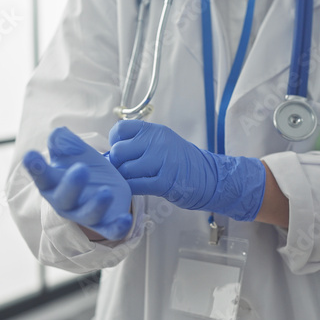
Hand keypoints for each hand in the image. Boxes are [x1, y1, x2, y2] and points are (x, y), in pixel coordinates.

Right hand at [23, 127, 132, 240]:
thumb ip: (64, 142)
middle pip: (64, 198)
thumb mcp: (73, 152)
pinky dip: (118, 227)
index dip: (36, 168)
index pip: (42, 176)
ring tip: (106, 191)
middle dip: (72, 185)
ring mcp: (85, 215)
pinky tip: (126, 218)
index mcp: (53, 183)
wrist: (104, 185)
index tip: (31, 155)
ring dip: (96, 205)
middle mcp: (66, 202)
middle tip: (81, 168)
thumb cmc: (83, 166)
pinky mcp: (106, 223)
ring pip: (88, 215)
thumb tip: (58, 133)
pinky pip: (111, 230)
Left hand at [107, 120, 265, 221]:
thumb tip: (109, 155)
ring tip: (137, 180)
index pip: (120, 130)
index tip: (123, 153)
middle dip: (118, 164)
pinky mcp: (164, 182)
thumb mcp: (162, 143)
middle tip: (128, 171)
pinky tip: (139, 188)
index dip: (115, 143)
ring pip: (125, 170)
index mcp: (154, 131)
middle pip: (118, 152)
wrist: (210, 178)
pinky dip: (132, 189)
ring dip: (126, 179)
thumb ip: (138, 144)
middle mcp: (157, 142)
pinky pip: (135, 185)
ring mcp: (161, 161)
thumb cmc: (181, 163)